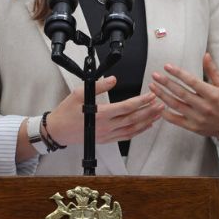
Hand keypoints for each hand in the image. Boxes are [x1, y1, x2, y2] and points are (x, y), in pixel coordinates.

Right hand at [45, 76, 162, 145]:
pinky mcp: (107, 139)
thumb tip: (113, 79)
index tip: (150, 94)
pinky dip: (138, 131)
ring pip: (133, 129)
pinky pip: (126, 136)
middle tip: (160, 102)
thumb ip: (98, 86)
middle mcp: (107, 126)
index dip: (141, 101)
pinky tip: (146, 126)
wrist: (58, 130)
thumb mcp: (80, 93)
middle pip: (134, 118)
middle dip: (149, 110)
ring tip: (158, 113)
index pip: (127, 107)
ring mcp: (107, 135)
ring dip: (147, 121)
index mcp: (101, 114)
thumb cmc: (67, 112)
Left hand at [150, 53, 218, 140]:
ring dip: (162, 95)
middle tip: (155, 75)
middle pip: (181, 93)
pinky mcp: (193, 127)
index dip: (178, 73)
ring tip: (152, 86)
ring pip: (176, 105)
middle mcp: (204, 107)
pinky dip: (165, 114)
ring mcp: (198, 118)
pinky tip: (157, 105)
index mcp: (213, 95)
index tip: (167, 66)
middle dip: (166, 83)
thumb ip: (213, 70)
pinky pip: (176, 120)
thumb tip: (205, 55)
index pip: (192, 82)